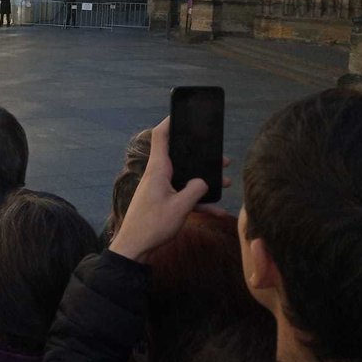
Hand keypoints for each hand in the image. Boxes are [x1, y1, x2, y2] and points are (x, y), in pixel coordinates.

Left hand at [110, 117, 210, 262]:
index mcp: (158, 170)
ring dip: (203, 180)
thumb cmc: (153, 225)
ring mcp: (160, 189)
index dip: (170, 122)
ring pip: (185, 178)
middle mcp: (158, 176)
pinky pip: (184, 197)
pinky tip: (219, 212)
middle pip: (180, 157)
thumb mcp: (180, 207)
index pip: (161, 137)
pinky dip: (200, 202)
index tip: (182, 114)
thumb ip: (196, 190)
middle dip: (199, 155)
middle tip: (219, 155)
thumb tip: (204, 181)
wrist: (135, 248)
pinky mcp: (163, 203)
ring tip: (226, 180)